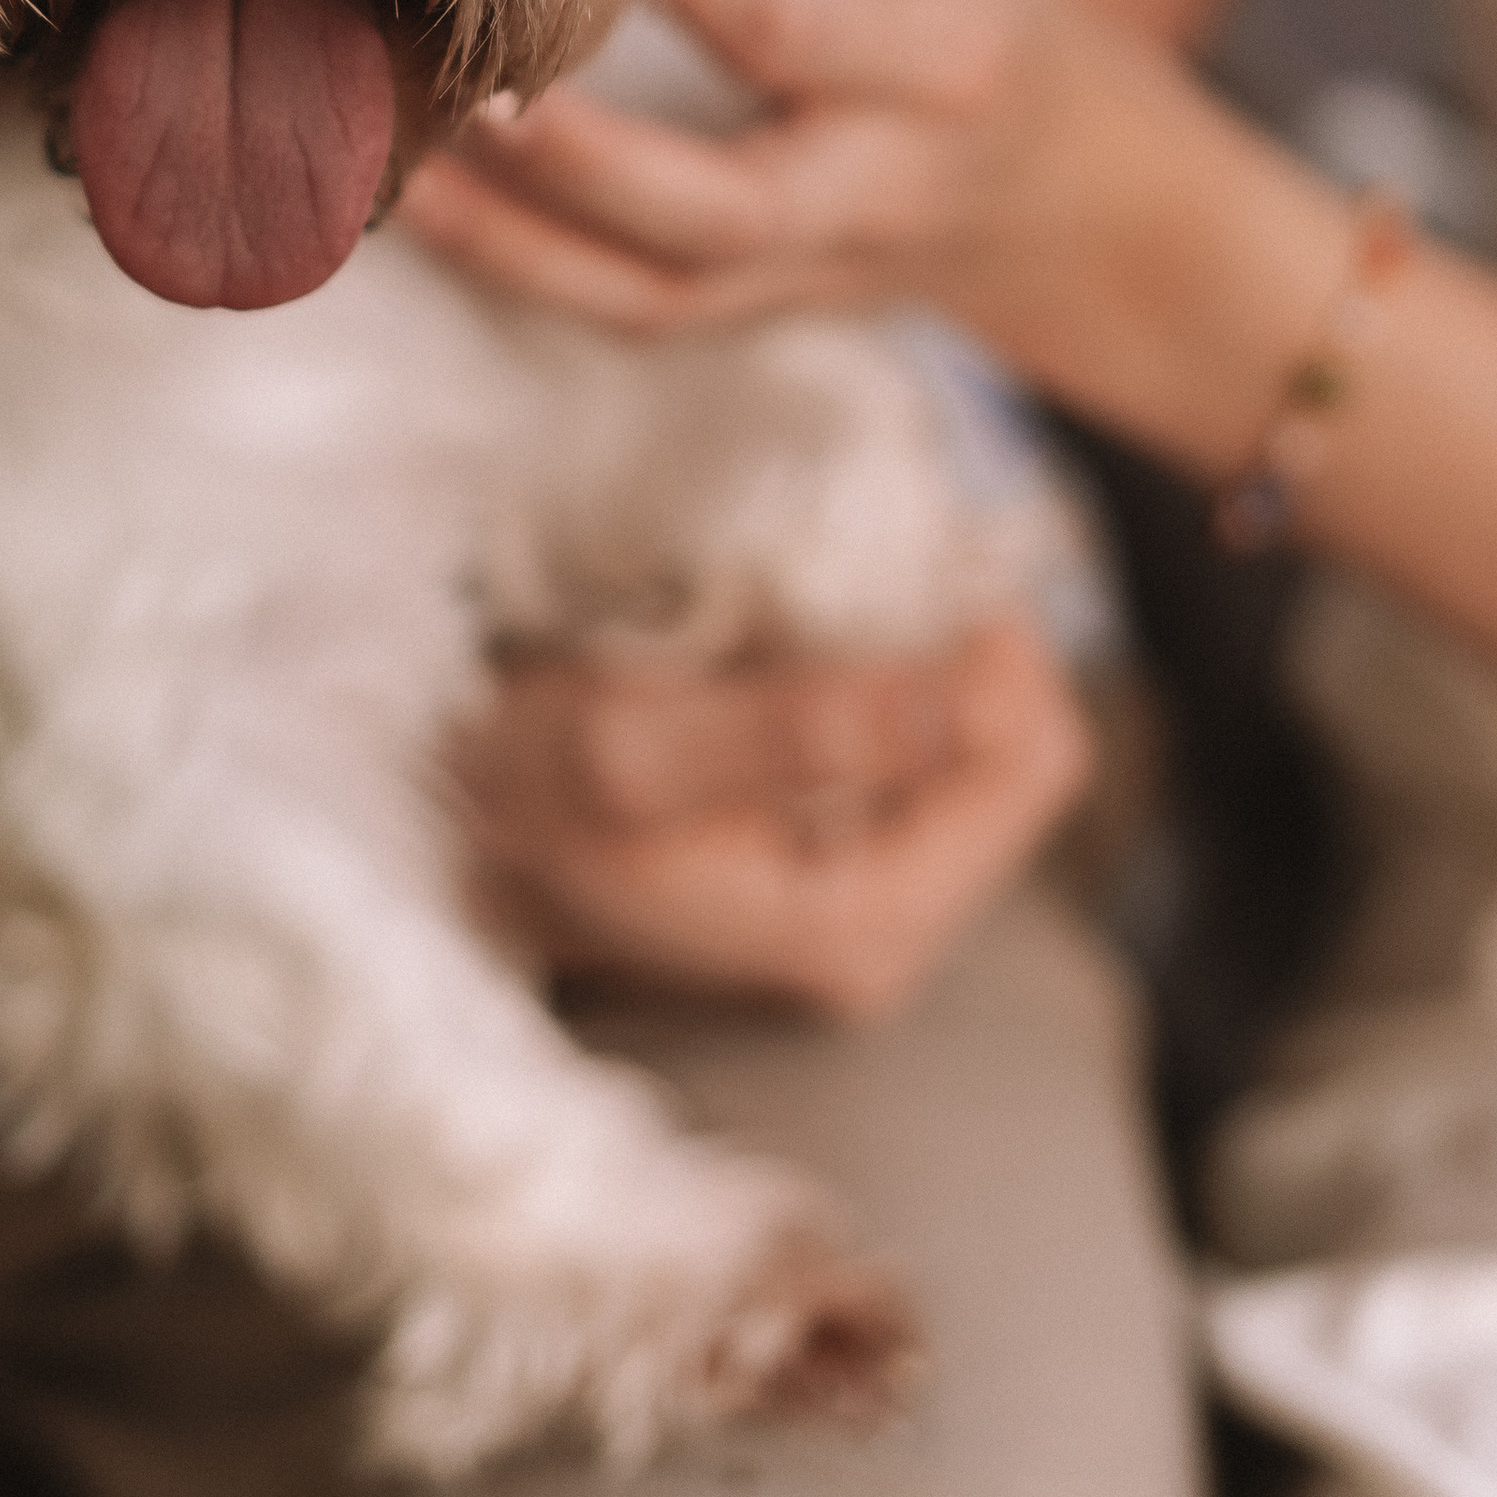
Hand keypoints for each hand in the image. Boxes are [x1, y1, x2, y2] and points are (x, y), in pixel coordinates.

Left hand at [402, 0, 1138, 351]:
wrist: (1042, 167)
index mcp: (947, 56)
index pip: (780, 20)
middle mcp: (884, 188)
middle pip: (728, 203)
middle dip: (587, 158)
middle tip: (470, 80)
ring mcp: (812, 271)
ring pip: (661, 288)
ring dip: (520, 231)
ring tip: (411, 145)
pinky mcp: (754, 311)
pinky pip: (631, 316)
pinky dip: (519, 269)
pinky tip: (419, 204)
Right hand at [452, 619, 1089, 1021]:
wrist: (464, 845)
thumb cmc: (532, 795)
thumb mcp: (633, 750)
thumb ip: (793, 728)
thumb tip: (949, 697)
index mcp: (860, 928)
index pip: (1032, 761)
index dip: (994, 642)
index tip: (916, 557)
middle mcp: (892, 940)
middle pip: (1025, 755)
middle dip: (966, 646)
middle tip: (881, 561)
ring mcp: (877, 907)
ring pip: (987, 749)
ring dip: (933, 657)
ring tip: (840, 600)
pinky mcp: (852, 870)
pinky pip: (935, 758)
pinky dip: (899, 682)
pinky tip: (823, 645)